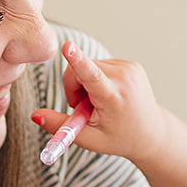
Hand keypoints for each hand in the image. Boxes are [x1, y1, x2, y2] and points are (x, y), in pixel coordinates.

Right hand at [31, 40, 168, 167]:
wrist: (152, 134)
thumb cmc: (120, 139)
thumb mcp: (89, 139)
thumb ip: (60, 127)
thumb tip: (35, 115)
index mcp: (113, 98)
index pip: (91, 75)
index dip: (77, 60)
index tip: (67, 46)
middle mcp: (123, 78)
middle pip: (80, 69)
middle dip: (74, 87)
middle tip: (84, 108)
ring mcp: (129, 68)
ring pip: (89, 65)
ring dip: (86, 84)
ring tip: (100, 104)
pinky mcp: (130, 63)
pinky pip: (100, 65)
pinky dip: (98, 79)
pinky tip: (108, 95)